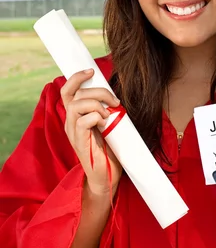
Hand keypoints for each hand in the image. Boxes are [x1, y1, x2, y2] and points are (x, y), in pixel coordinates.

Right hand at [61, 69, 122, 195]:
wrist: (108, 176)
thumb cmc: (109, 149)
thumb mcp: (108, 124)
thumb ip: (106, 109)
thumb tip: (114, 95)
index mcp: (76, 116)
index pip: (67, 91)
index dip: (76, 78)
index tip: (91, 71)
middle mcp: (71, 122)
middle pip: (75, 94)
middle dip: (98, 91)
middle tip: (115, 101)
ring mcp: (73, 132)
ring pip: (76, 105)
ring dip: (96, 104)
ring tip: (109, 114)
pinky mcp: (79, 142)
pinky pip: (82, 122)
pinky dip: (96, 117)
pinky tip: (106, 124)